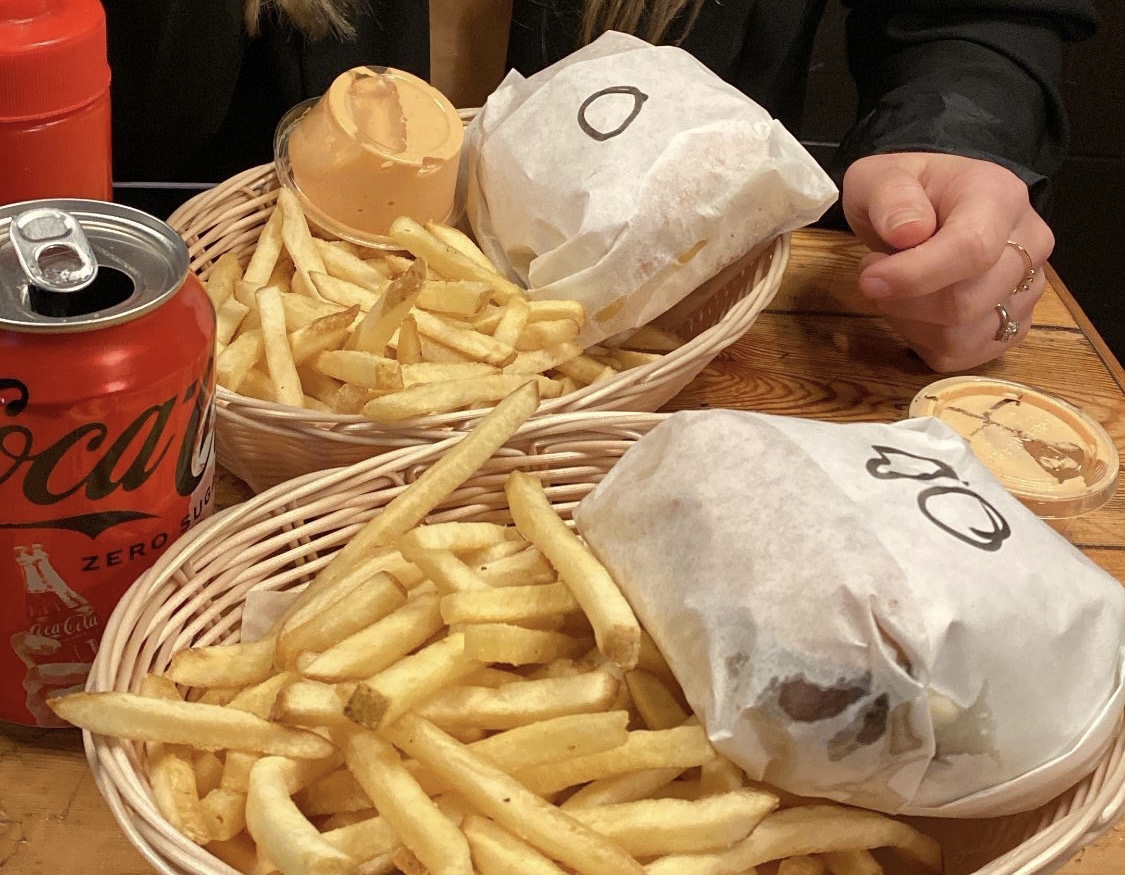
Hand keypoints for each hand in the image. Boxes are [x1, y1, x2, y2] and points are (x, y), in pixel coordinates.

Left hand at [842, 152, 1050, 372]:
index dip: (915, 275)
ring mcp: (1028, 289)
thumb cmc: (908, 193)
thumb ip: (891, 196)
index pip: (974, 249)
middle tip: (875, 275)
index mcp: (1000, 197)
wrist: (934, 206)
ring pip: (963, 336)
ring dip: (910, 321)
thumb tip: (907, 232)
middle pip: (967, 302)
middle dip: (904, 300)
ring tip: (897, 289)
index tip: (869, 279)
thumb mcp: (882, 176)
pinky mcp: (1015, 325)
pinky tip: (915, 311)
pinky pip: (963, 355)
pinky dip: (925, 341)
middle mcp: (1030, 244)